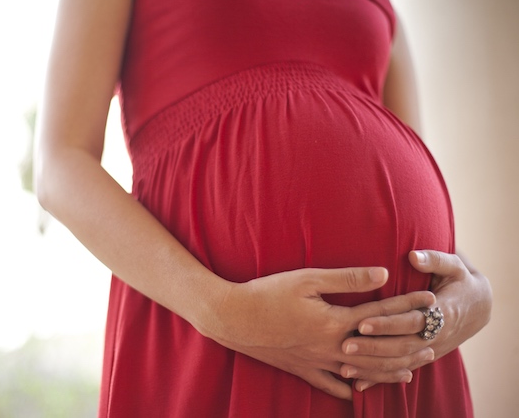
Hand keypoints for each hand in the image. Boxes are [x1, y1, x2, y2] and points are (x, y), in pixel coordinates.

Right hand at [206, 266, 435, 399]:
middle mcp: (331, 347)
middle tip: (433, 341)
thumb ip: (346, 278)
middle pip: (379, 350)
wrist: (233, 318)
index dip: (407, 306)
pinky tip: (359, 391)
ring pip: (362, 372)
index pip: (381, 313)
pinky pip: (330, 386)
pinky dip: (349, 389)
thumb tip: (382, 274)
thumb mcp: (306, 279)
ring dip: (389, 370)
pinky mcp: (301, 369)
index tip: (429, 300)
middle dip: (409, 345)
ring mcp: (316, 362)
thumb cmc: (267, 293)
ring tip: (412, 370)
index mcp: (335, 322)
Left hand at [340, 250, 491, 391]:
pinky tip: (359, 385)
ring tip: (345, 367)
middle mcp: (436, 336)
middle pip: (402, 346)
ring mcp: (430, 350)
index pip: (410, 320)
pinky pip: (401, 371)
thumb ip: (434, 259)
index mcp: (442, 312)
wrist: (478, 307)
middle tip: (345, 346)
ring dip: (373, 368)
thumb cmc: (460, 281)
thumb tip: (413, 256)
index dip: (387, 323)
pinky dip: (381, 378)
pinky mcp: (423, 357)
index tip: (362, 322)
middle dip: (373, 347)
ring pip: (400, 364)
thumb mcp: (454, 266)